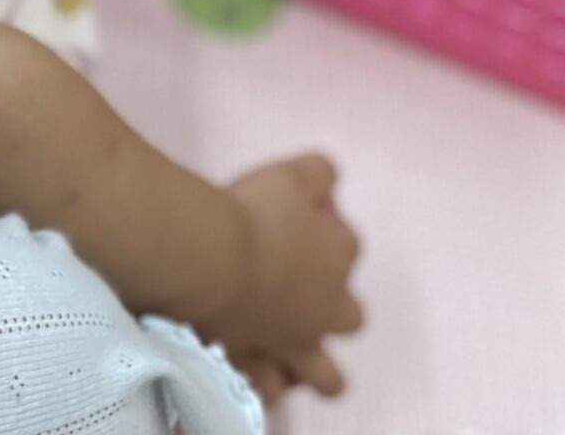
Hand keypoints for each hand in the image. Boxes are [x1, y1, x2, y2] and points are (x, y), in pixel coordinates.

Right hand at [205, 155, 363, 402]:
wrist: (211, 262)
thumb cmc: (253, 214)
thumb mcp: (290, 176)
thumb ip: (318, 173)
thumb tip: (329, 175)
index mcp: (336, 260)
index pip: (350, 245)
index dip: (328, 233)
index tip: (302, 222)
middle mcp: (325, 311)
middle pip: (352, 319)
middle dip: (336, 309)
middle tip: (302, 290)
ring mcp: (294, 346)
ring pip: (328, 379)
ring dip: (314, 367)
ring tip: (288, 351)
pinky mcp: (259, 368)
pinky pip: (268, 391)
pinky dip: (262, 380)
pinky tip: (247, 365)